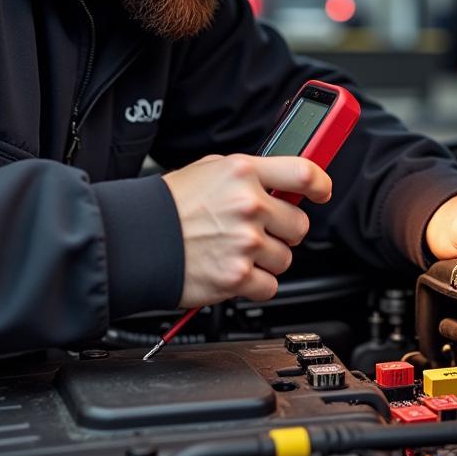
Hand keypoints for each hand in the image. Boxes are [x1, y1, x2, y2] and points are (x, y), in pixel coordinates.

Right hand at [162, 154, 331, 307]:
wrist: (134, 238)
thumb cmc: (169, 205)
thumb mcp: (209, 170)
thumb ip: (249, 175)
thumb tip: (281, 184)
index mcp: (243, 172)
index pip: (304, 174)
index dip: (321, 185)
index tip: (322, 193)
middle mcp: (248, 204)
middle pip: (300, 225)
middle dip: (283, 232)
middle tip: (258, 232)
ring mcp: (244, 241)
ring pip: (285, 258)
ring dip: (266, 260)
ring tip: (236, 251)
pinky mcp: (237, 275)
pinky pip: (269, 286)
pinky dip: (254, 285)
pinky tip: (233, 271)